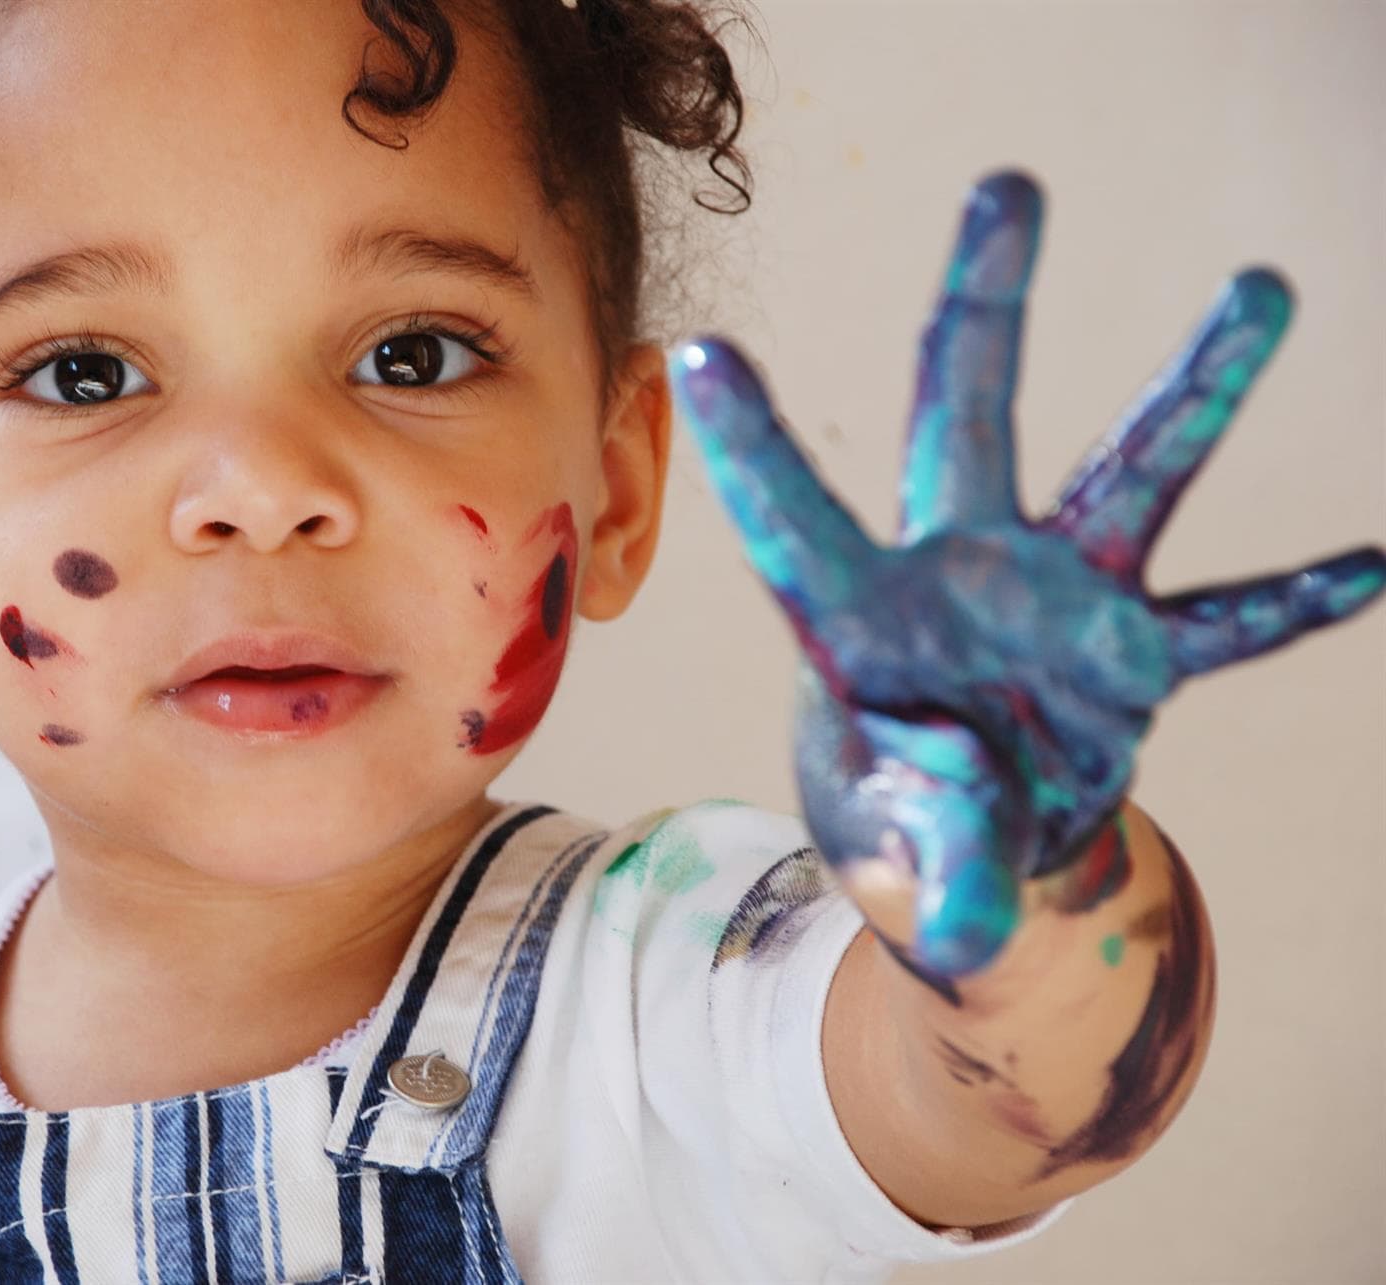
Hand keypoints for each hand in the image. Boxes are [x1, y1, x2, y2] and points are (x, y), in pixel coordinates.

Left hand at [667, 171, 1384, 977]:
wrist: (974, 872)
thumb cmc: (900, 842)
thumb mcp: (897, 870)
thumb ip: (932, 866)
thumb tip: (968, 871)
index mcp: (859, 624)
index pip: (797, 526)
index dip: (752, 448)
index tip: (701, 354)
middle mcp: (958, 579)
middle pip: (966, 416)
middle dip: (986, 302)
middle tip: (1010, 185)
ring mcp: (1055, 604)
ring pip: (1128, 474)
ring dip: (1196, 391)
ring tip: (1261, 287)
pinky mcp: (1131, 655)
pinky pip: (1225, 621)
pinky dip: (1293, 603)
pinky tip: (1372, 564)